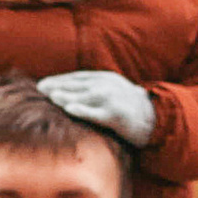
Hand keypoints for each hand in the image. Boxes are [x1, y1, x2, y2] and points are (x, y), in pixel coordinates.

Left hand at [38, 67, 157, 145]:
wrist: (157, 120)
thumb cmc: (132, 109)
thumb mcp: (115, 92)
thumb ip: (97, 90)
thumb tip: (73, 94)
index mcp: (106, 78)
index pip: (77, 77)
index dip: (59, 80)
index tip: (43, 84)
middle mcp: (108, 85)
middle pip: (78, 84)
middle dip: (58, 86)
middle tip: (40, 89)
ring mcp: (113, 99)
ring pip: (84, 96)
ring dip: (65, 95)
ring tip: (49, 97)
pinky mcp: (117, 115)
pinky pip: (96, 112)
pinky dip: (81, 109)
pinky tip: (68, 109)